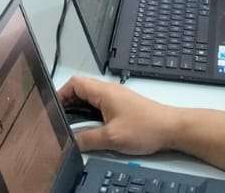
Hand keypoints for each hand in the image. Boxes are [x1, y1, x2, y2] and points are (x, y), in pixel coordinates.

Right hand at [58, 75, 181, 156]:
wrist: (172, 128)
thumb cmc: (147, 127)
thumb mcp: (111, 138)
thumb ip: (88, 139)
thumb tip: (72, 141)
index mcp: (104, 92)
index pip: (74, 83)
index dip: (60, 94)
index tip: (53, 107)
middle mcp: (109, 91)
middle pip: (81, 89)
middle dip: (68, 103)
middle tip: (61, 118)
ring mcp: (117, 98)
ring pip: (91, 98)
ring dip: (81, 109)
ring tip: (74, 125)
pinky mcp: (124, 107)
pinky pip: (101, 106)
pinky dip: (92, 114)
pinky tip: (93, 128)